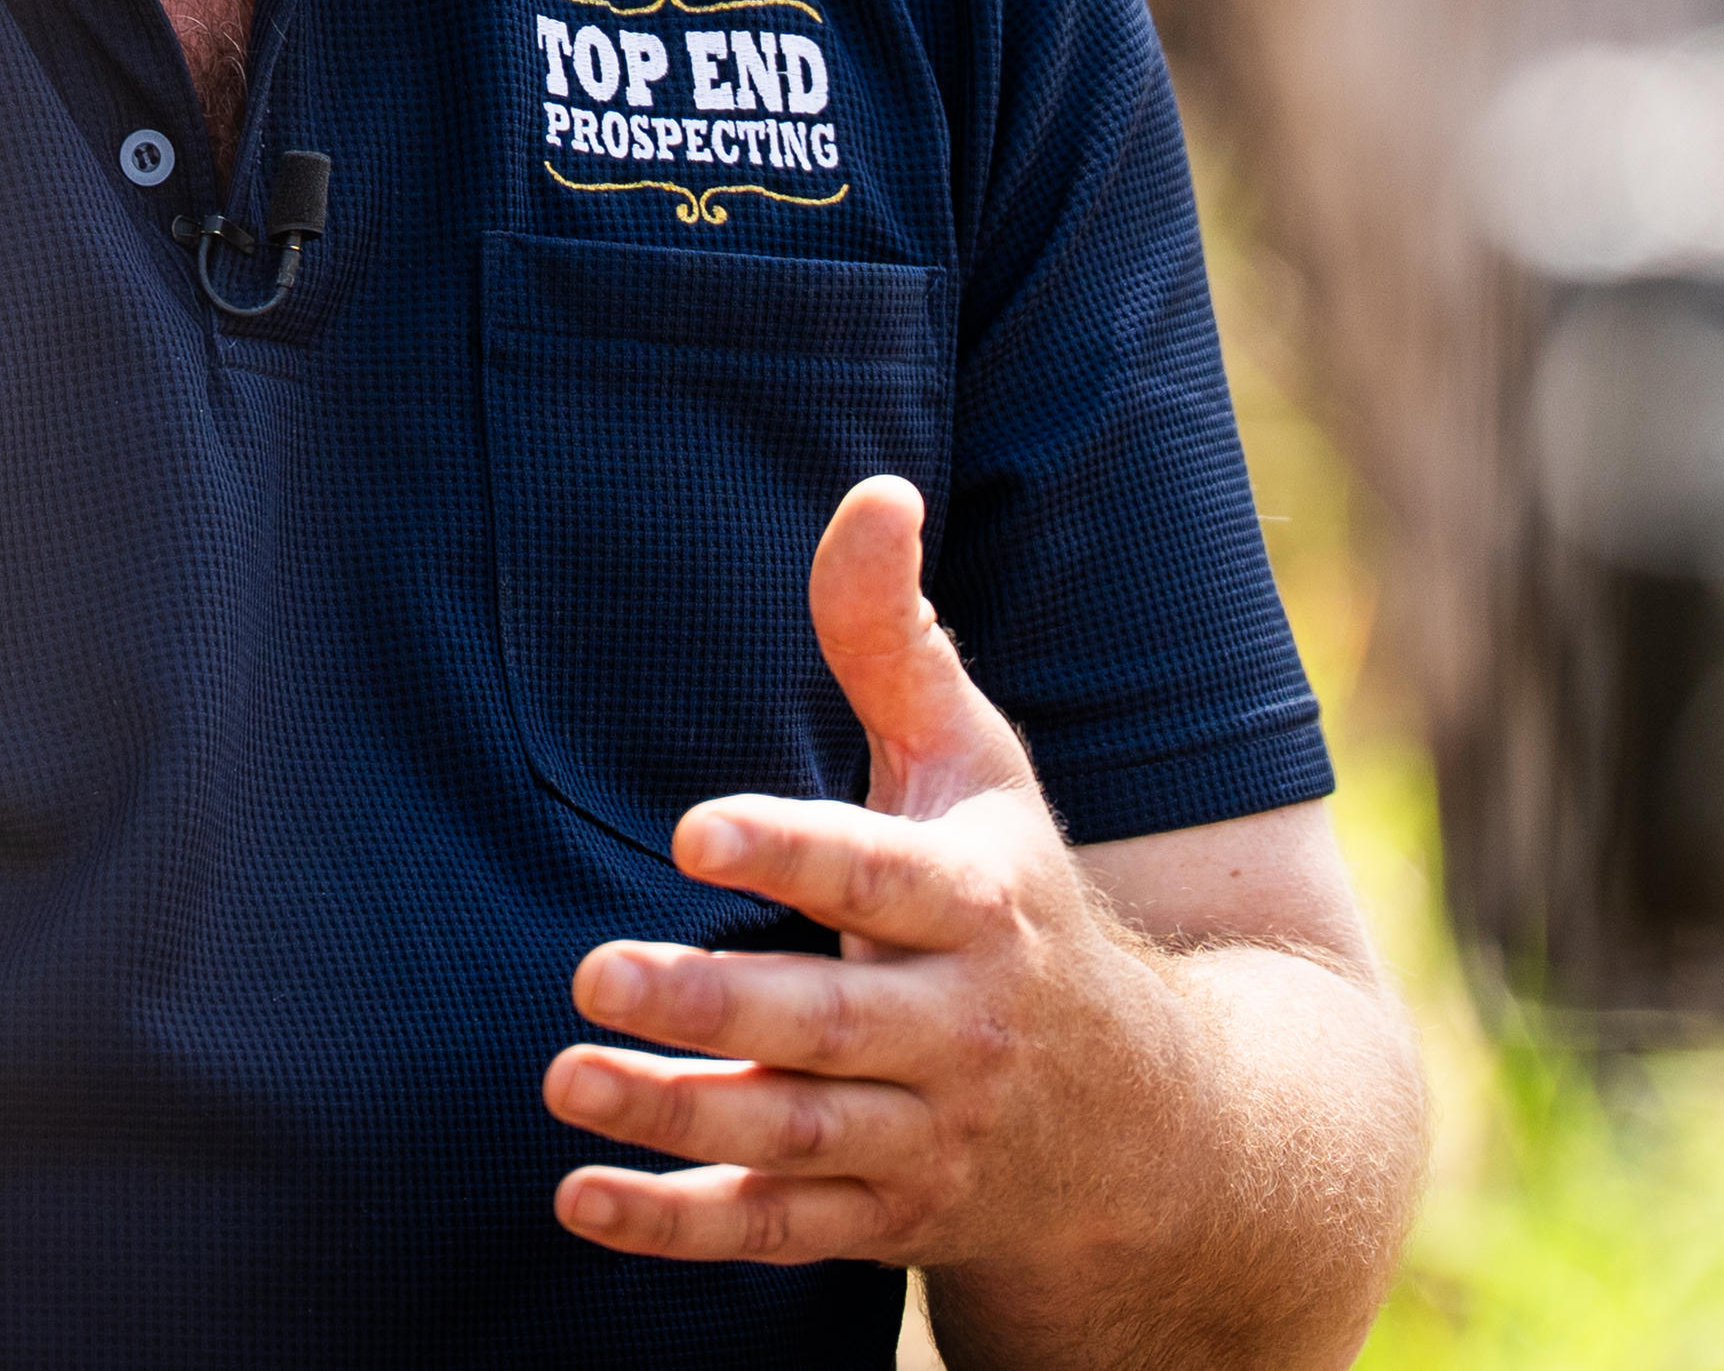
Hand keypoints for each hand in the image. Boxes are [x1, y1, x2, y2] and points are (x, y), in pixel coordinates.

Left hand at [541, 475, 1197, 1274]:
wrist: (1158, 1123)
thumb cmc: (1024, 902)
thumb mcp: (980, 766)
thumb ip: (897, 640)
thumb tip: (872, 492)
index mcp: (979, 902)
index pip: (877, 874)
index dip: (790, 849)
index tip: (692, 829)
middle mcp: (960, 1025)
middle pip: (827, 1021)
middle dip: (713, 1005)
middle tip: (594, 970)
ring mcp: (927, 1134)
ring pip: (796, 1134)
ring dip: (677, 1115)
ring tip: (565, 1076)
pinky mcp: (891, 1219)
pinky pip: (782, 1231)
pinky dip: (684, 1226)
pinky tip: (583, 1198)